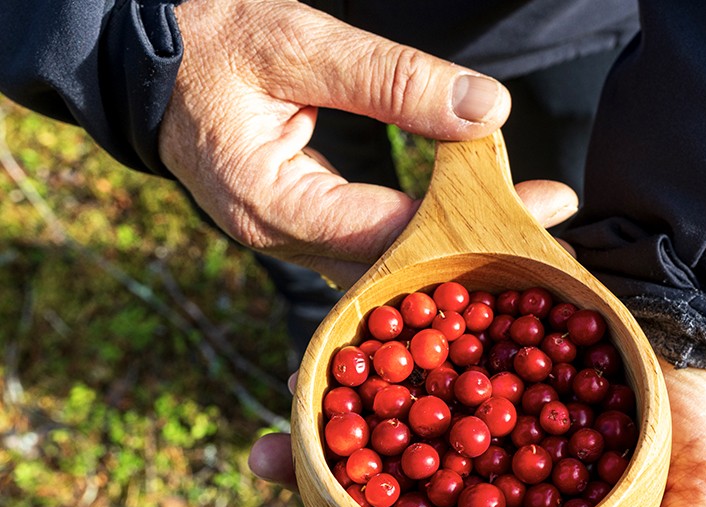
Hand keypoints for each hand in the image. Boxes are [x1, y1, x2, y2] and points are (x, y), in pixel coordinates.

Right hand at [159, 0, 574, 288]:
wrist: (151, 67)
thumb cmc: (211, 44)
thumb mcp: (299, 42)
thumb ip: (391, 78)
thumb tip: (488, 111)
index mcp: (272, 202)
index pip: (388, 232)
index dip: (467, 223)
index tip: (539, 207)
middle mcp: (282, 240)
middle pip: (395, 265)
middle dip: (476, 248)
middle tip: (554, 233)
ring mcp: (291, 243)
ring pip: (386, 266)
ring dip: (456, 249)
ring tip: (529, 228)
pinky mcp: (303, 232)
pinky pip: (371, 251)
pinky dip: (424, 239)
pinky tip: (472, 224)